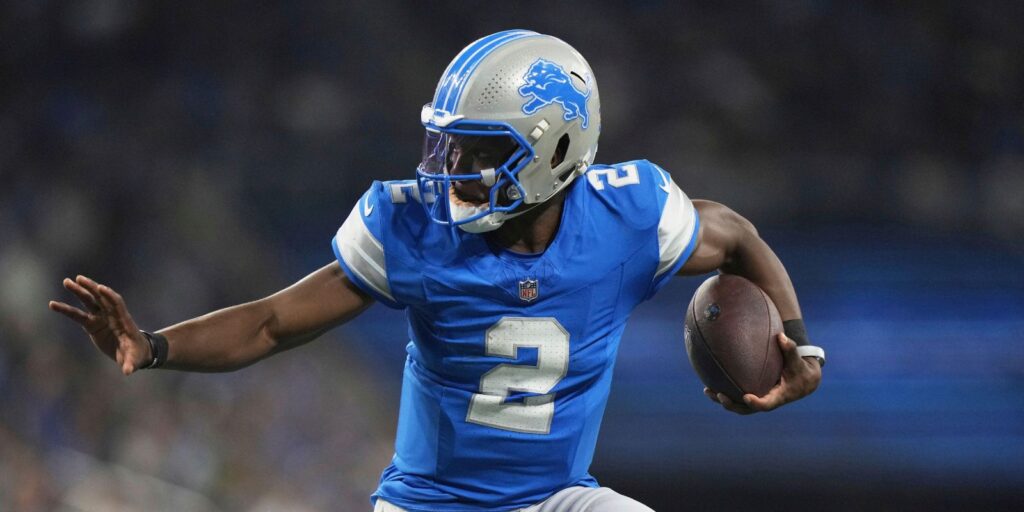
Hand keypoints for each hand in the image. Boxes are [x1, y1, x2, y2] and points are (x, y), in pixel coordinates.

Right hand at [49, 275, 150, 374]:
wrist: (134, 352)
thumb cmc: (137, 354)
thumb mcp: (134, 359)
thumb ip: (130, 364)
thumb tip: (128, 372)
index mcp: (123, 320)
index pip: (117, 303)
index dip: (110, 296)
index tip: (101, 288)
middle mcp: (112, 316)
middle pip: (101, 298)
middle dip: (91, 288)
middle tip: (78, 279)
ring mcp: (102, 318)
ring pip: (89, 302)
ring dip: (79, 292)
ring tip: (66, 281)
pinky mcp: (93, 325)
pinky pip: (78, 316)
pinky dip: (67, 310)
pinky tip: (54, 304)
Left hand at [703, 333, 821, 414]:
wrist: (803, 380)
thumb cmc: (800, 369)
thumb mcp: (797, 361)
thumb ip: (790, 349)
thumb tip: (781, 336)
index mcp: (778, 397)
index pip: (766, 404)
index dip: (756, 403)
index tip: (746, 397)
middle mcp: (766, 400)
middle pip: (747, 409)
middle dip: (732, 404)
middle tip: (720, 395)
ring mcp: (758, 398)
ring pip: (738, 405)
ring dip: (722, 400)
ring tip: (708, 391)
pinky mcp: (753, 393)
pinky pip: (737, 397)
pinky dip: (724, 392)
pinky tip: (710, 382)